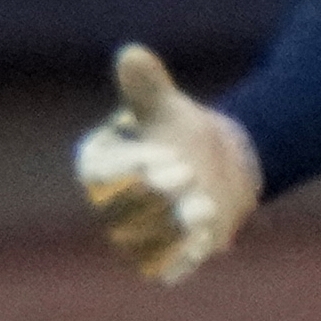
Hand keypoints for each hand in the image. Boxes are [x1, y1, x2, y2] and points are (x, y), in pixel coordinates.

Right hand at [74, 43, 260, 284]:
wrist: (220, 163)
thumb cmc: (181, 130)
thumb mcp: (168, 106)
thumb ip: (147, 87)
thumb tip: (132, 54)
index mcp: (100, 166)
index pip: (104, 174)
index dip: (132, 168)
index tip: (166, 155)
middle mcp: (110, 205)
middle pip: (125, 210)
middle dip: (157, 195)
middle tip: (188, 174)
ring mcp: (136, 236)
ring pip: (149, 241)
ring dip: (177, 225)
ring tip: (206, 205)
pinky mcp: (165, 258)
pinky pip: (169, 266)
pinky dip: (189, 255)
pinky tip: (212, 239)